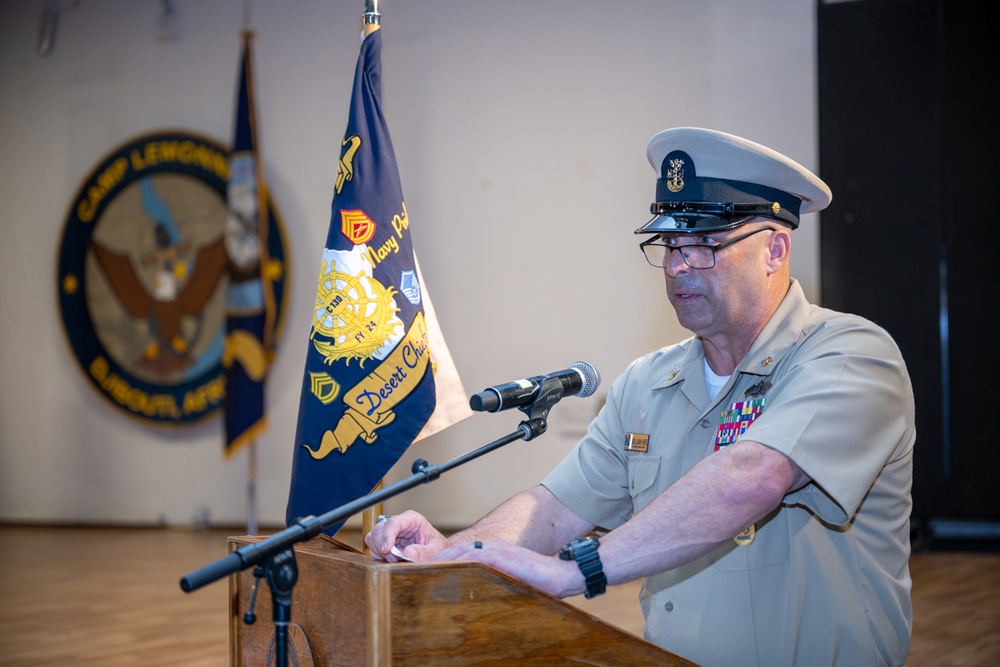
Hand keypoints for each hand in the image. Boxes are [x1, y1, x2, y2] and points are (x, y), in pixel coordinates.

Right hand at [363, 510, 450, 561]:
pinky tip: (392, 559)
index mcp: (412, 519)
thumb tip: (406, 553)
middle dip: (382, 546)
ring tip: (395, 559)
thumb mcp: (436, 550)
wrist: (436, 551)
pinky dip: (379, 555)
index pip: (393, 522)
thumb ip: (424, 552)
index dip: (387, 535)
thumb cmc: (437, 547)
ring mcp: (390, 532)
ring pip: (372, 537)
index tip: (387, 550)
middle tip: (395, 558)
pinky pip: (373, 547)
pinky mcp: (386, 541)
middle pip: (378, 529)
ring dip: (380, 551)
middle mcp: (399, 523)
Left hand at [431, 540, 583, 598]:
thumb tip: (476, 597)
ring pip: (460, 553)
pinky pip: (473, 558)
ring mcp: (496, 550)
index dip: (442, 562)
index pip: (461, 555)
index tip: (424, 572)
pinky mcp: (501, 556)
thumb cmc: (539, 582)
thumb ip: (493, 582)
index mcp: (492, 552)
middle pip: (455, 552)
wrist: (561, 575)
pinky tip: (443, 570)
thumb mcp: (511, 580)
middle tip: (414, 571)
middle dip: (435, 561)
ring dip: (440, 561)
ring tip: (421, 570)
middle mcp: (491, 547)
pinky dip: (456, 563)